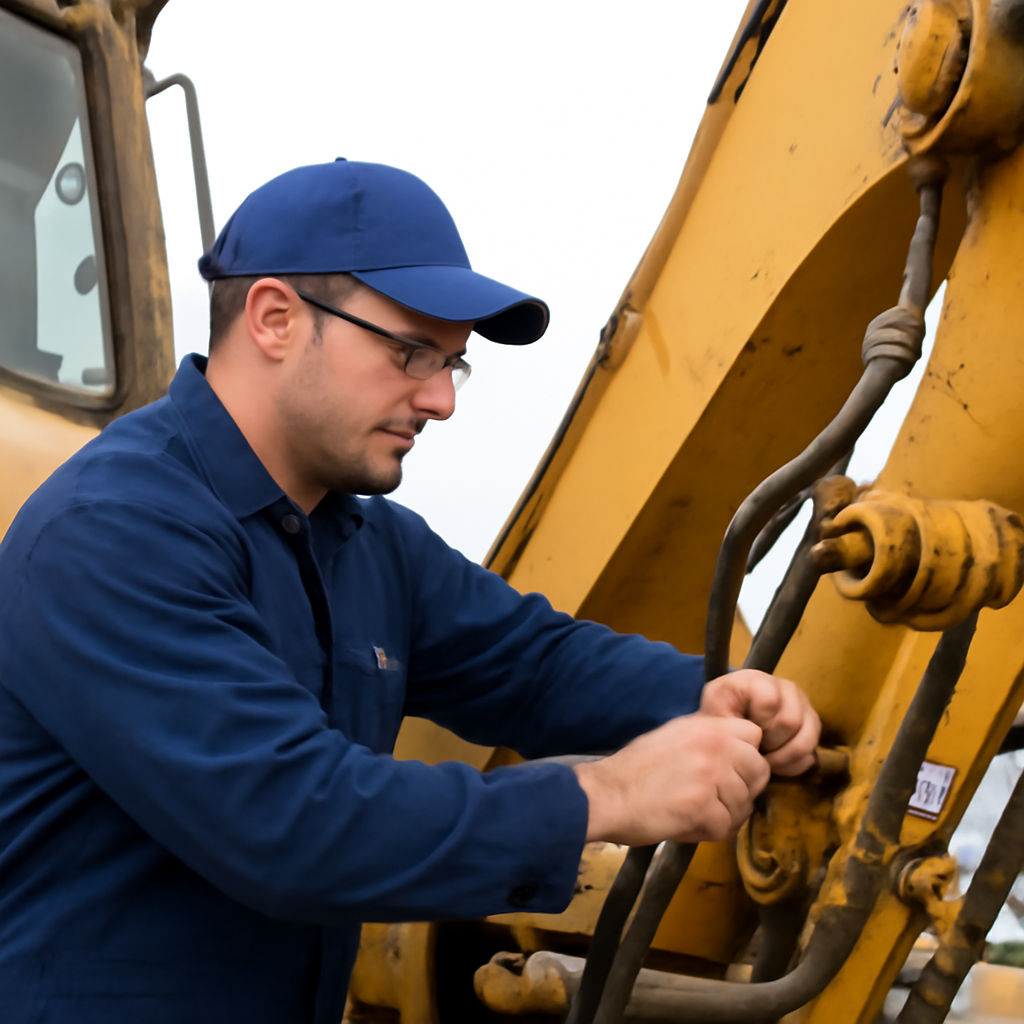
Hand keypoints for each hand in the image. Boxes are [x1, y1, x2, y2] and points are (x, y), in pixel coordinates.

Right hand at [573, 715, 769, 845]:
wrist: (606, 794)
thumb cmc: (633, 769)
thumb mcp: (672, 736)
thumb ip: (707, 740)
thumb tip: (737, 754)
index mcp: (705, 726)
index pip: (753, 734)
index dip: (746, 755)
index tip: (730, 769)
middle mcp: (713, 746)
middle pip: (758, 770)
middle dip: (744, 789)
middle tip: (716, 799)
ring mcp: (710, 777)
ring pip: (744, 803)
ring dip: (725, 814)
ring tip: (695, 813)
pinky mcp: (703, 808)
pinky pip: (725, 827)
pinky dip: (707, 831)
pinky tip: (685, 824)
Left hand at [699, 669, 820, 775]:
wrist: (732, 722)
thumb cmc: (722, 714)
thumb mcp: (715, 709)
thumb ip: (728, 713)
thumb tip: (752, 731)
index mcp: (760, 680)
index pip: (770, 702)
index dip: (758, 722)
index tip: (745, 729)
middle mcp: (787, 688)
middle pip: (790, 722)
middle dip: (769, 742)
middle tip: (754, 745)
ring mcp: (804, 707)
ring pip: (806, 741)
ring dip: (782, 756)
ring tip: (764, 756)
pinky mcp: (812, 727)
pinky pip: (811, 754)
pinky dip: (792, 765)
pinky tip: (775, 763)